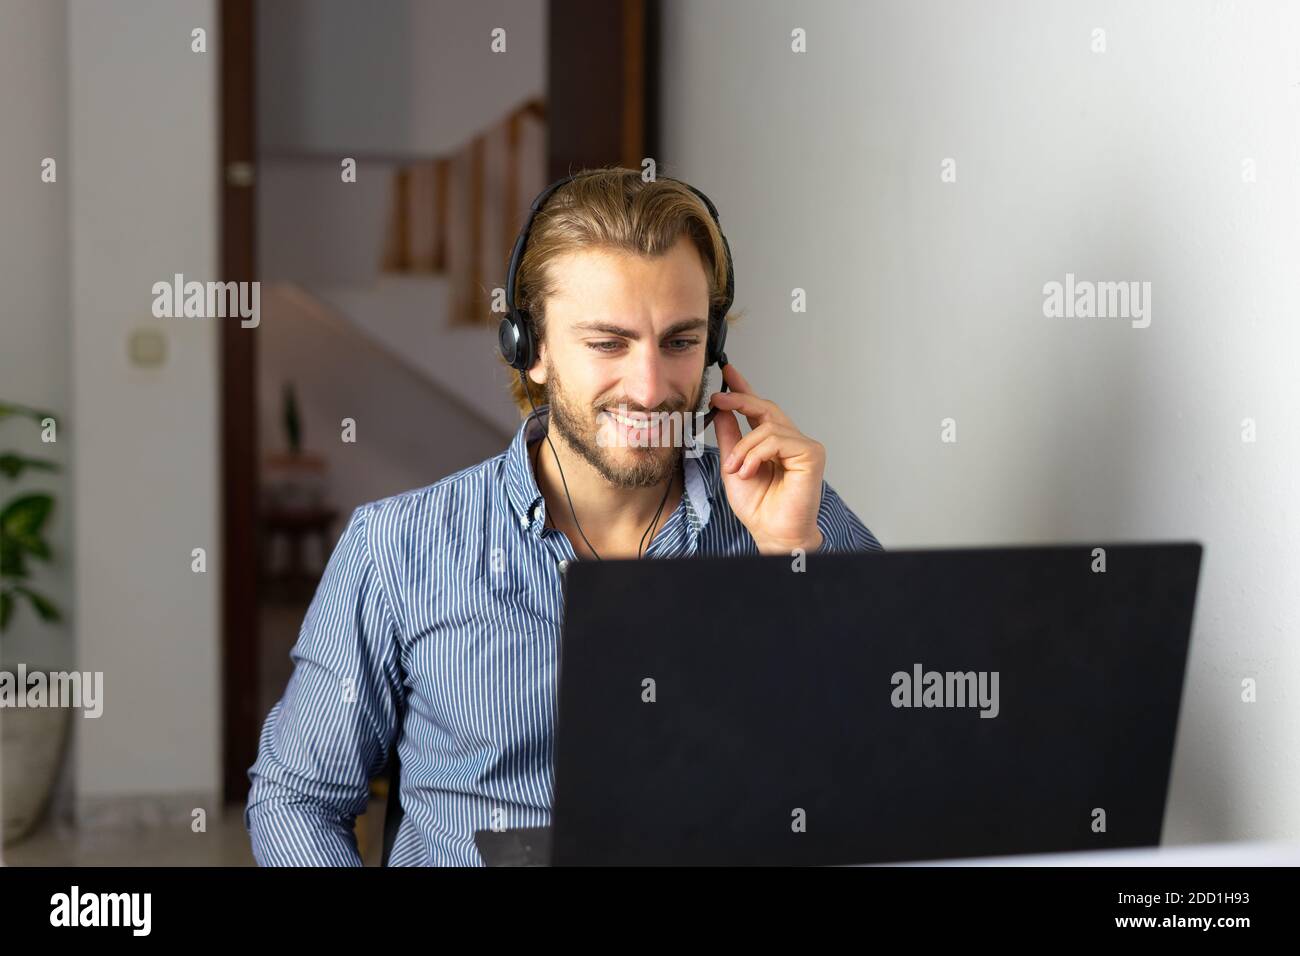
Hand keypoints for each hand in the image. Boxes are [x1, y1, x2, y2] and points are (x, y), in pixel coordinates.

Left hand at [708, 363, 825, 554]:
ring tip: (735, 469)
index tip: (728, 372)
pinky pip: (777, 440)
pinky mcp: (811, 455)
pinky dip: (756, 454)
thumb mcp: (733, 465)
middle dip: (739, 399)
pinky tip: (748, 471)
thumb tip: (720, 410)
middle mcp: (791, 441)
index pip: (759, 409)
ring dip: (743, 447)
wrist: (771, 532)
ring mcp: (804, 446)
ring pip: (767, 426)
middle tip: (718, 399)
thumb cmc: (758, 507)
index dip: (744, 389)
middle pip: (765, 407)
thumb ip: (730, 437)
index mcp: (773, 444)